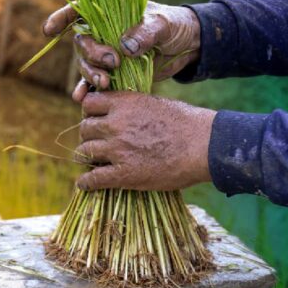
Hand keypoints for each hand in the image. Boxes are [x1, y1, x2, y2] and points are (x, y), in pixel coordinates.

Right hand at [43, 2, 201, 101]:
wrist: (188, 46)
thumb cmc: (174, 25)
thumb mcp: (163, 24)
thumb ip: (145, 32)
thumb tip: (125, 46)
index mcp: (108, 12)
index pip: (78, 11)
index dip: (60, 18)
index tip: (50, 30)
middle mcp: (102, 33)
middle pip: (82, 44)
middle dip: (92, 55)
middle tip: (112, 62)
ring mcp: (105, 54)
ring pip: (86, 65)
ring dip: (91, 74)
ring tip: (105, 83)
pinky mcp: (113, 73)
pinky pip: (93, 83)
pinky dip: (87, 91)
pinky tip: (82, 98)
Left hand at [76, 92, 214, 191]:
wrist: (204, 145)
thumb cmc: (185, 122)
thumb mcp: (153, 103)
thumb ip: (130, 107)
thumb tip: (117, 112)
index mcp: (124, 104)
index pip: (89, 103)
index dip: (90, 113)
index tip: (96, 120)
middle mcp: (115, 124)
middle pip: (84, 129)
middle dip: (89, 136)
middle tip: (96, 143)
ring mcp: (118, 149)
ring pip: (84, 152)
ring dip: (87, 157)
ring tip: (93, 162)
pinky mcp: (124, 173)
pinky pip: (93, 179)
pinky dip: (86, 182)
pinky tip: (85, 184)